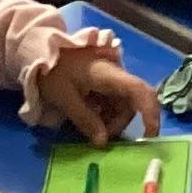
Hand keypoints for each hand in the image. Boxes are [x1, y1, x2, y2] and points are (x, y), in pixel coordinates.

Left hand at [31, 47, 163, 143]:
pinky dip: (105, 113)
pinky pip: (113, 101)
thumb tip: (103, 142)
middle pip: (130, 103)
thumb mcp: (64, 98)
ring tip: (90, 128)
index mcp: (109, 74)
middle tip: (99, 138)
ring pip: (122, 104)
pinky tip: (89, 116)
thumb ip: (85, 120)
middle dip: (118, 124)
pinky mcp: (104, 81)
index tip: (150, 136)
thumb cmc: (52, 71)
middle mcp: (115, 74)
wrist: (40, 50)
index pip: (139, 91)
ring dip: (111, 120)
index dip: (150, 113)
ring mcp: (111, 77)